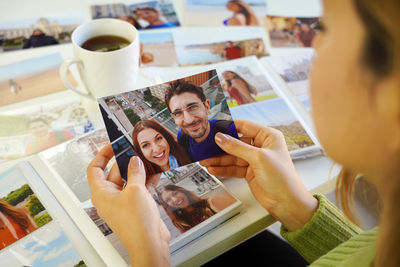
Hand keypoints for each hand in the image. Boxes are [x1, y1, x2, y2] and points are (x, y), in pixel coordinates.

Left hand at [87, 145, 169, 266]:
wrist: (149, 243)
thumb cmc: (135, 224)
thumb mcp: (135, 191)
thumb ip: (135, 172)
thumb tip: (134, 161)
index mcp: (101, 193)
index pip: (95, 169)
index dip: (102, 155)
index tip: (112, 145)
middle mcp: (110, 197)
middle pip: (114, 172)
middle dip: (126, 161)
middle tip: (136, 151)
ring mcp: (124, 202)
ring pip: (129, 180)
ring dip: (139, 170)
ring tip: (147, 160)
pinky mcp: (136, 206)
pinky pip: (139, 188)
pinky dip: (147, 180)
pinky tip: (156, 172)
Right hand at [200, 119, 317, 230]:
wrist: (287, 203)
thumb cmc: (283, 178)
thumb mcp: (259, 158)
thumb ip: (237, 147)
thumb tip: (221, 138)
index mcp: (268, 136)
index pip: (244, 126)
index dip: (228, 126)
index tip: (213, 128)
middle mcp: (261, 146)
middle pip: (235, 142)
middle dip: (220, 146)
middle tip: (205, 147)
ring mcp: (255, 160)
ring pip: (232, 156)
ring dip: (218, 159)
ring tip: (205, 160)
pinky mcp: (249, 172)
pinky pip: (233, 167)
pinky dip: (223, 168)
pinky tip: (213, 169)